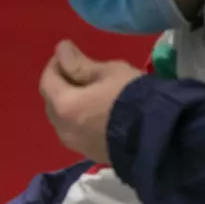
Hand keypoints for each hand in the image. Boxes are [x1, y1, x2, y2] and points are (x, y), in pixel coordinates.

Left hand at [39, 40, 143, 164]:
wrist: (157, 136)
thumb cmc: (132, 96)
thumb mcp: (108, 72)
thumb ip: (80, 64)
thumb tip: (61, 50)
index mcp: (64, 106)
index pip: (47, 81)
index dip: (55, 65)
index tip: (68, 55)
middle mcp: (63, 129)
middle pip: (51, 103)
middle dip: (60, 85)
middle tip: (78, 71)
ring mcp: (75, 145)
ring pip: (62, 120)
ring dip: (69, 104)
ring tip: (88, 91)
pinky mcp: (89, 154)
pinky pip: (76, 132)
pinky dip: (78, 119)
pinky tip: (96, 111)